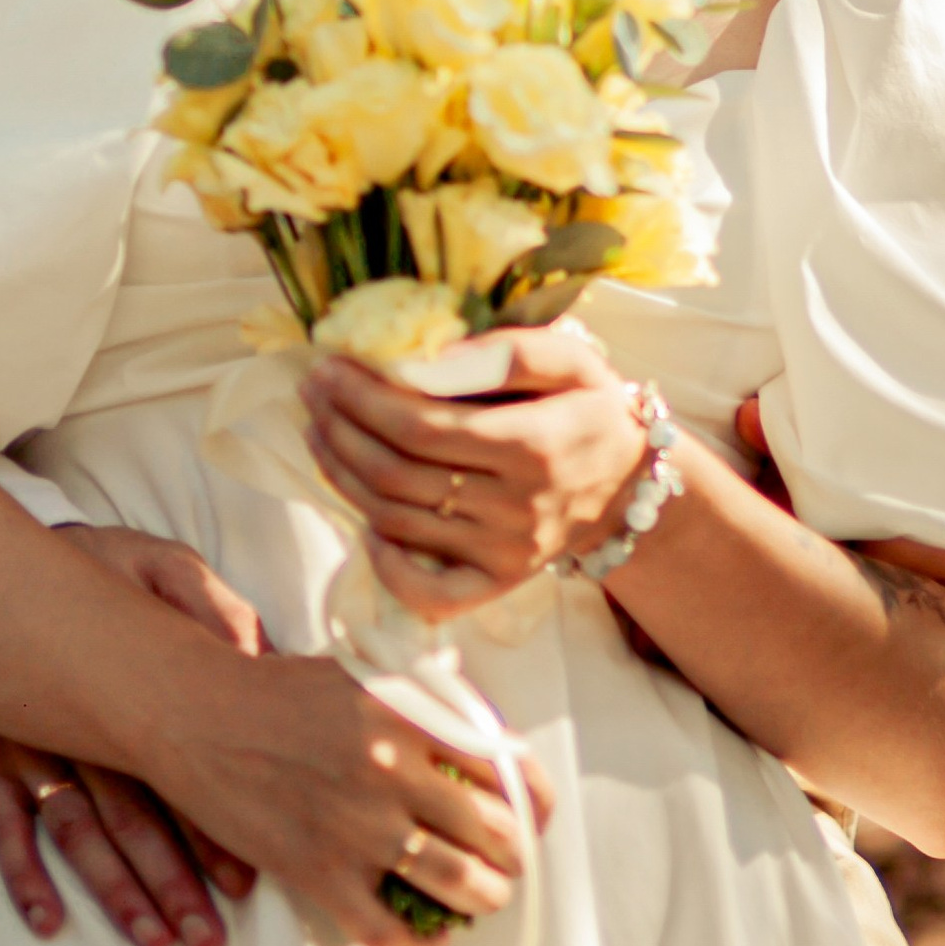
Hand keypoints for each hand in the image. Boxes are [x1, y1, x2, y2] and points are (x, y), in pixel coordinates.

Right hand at [0, 525, 264, 945]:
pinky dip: (21, 873)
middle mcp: (76, 721)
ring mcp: (26, 741)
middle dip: (172, 879)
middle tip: (208, 937)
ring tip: (154, 940)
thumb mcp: (160, 564)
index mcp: (128, 681)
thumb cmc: (97, 567)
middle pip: (130, 813)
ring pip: (76, 828)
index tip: (243, 879)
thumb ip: (210, 607)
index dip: (210, 826)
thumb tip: (255, 658)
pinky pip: (0, 822)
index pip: (177, 767)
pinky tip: (47, 921)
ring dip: (115, 889)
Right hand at [150, 648, 554, 945]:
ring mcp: (358, 825)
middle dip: (514, 854)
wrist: (196, 717)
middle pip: (492, 828)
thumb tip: (470, 714)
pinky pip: (389, 932)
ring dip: (484, 898)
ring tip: (484, 898)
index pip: (504, 762)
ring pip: (457, 882)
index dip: (535, 798)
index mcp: (408, 713)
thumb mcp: (358, 672)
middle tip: (509, 861)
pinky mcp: (320, 872)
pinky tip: (430, 940)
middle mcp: (393, 768)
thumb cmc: (276, 691)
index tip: (538, 816)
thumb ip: (416, 694)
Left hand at [299, 325, 652, 622]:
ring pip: (399, 522)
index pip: (420, 427)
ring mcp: (505, 553)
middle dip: (341, 429)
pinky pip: (431, 593)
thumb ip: (507, 352)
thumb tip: (427, 358)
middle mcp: (516, 506)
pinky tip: (364, 523)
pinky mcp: (500, 583)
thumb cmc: (592, 408)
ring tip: (319, 432)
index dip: (362, 398)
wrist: (633, 486)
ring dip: (345, 477)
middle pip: (398, 474)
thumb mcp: (571, 358)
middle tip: (311, 393)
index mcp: (532, 444)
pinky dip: (387, 565)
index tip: (329, 367)